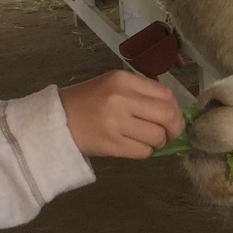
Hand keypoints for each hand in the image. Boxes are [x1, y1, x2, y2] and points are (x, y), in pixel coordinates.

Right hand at [59, 72, 184, 158]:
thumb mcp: (113, 85)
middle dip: (175, 127)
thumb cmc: (87, 101)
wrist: (56, 121)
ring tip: (149, 140)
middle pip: (167, 115)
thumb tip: (172, 109)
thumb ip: (141, 92)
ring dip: (159, 142)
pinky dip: (146, 152)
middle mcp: (121, 99)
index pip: (165, 94)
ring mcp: (116, 123)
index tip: (172, 117)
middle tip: (170, 133)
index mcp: (123, 80)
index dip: (175, 108)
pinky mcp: (111, 145)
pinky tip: (137, 146)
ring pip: (157, 136)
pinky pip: (143, 152)